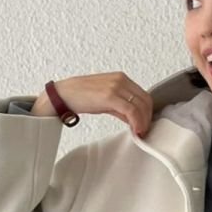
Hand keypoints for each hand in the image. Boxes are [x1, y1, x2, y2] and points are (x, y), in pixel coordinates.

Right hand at [37, 72, 153, 137]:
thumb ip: (121, 107)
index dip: (147, 112)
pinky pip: (131, 110)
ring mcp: (116, 86)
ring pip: (141, 106)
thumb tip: (133, 119)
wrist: (64, 94)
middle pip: (145, 101)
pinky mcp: (110, 96)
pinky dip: (136, 122)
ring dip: (143, 122)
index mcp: (121, 78)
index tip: (144, 125)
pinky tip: (135, 130)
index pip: (143, 95)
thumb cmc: (82, 96)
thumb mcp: (106, 99)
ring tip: (139, 133)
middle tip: (143, 131)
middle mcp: (120, 80)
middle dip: (147, 118)